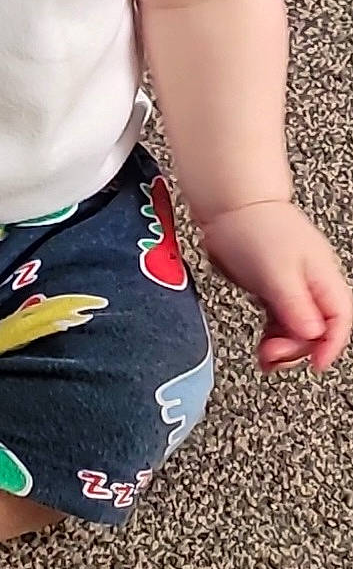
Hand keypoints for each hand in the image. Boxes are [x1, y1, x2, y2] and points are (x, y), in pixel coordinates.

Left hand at [200, 200, 351, 373]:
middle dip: (298, 348)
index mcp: (323, 278)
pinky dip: (272, 337)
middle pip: (318, 330)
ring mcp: (293, 286)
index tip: (314, 364)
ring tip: (264, 357)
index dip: (331, 346)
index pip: (340, 321)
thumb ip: (294, 304)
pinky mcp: (273, 287)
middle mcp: (313, 284)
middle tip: (272, 356)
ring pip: (298, 328)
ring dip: (284, 347)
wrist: (230, 204)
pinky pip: (280, 320)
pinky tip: (262, 346)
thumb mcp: (276, 271)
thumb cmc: (256, 227)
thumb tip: (312, 334)